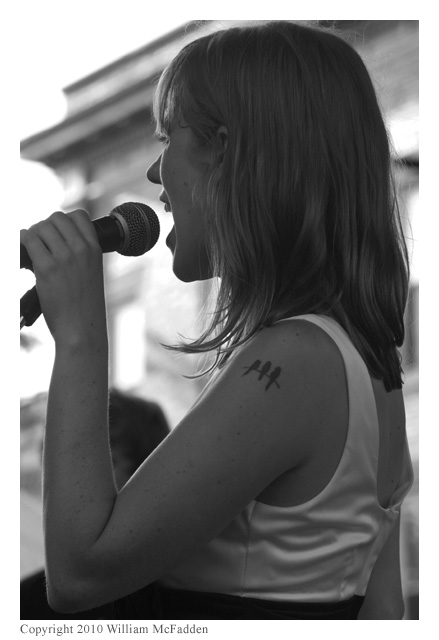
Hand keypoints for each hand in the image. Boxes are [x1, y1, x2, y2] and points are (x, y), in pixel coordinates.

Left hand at [20, 210, 106, 344]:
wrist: (82, 329)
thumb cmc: (85, 307)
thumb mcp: (91, 274)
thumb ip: (80, 255)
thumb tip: (52, 240)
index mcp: (95, 249)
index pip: (79, 215)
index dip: (64, 221)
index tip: (57, 234)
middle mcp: (81, 249)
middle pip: (57, 218)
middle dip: (45, 227)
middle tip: (41, 244)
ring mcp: (64, 257)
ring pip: (41, 227)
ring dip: (32, 235)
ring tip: (32, 251)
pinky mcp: (46, 268)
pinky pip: (28, 240)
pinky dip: (21, 241)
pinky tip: (22, 253)